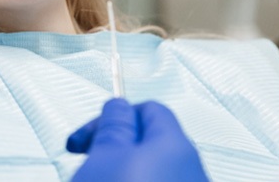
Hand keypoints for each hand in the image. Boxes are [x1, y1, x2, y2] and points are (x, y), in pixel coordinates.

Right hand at [67, 98, 208, 181]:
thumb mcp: (105, 154)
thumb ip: (114, 124)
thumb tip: (119, 105)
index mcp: (175, 144)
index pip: (149, 109)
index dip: (113, 117)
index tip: (87, 136)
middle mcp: (191, 168)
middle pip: (149, 142)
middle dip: (114, 147)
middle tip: (89, 160)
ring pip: (150, 169)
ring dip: (120, 170)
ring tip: (98, 179)